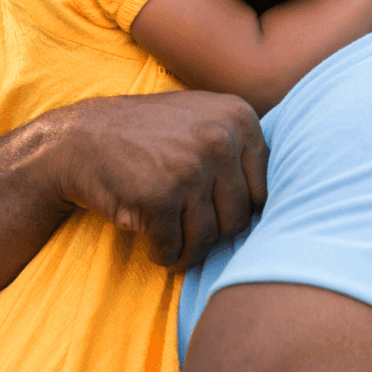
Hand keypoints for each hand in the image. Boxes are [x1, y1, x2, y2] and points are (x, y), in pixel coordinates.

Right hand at [36, 92, 267, 270]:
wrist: (80, 139)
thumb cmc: (149, 137)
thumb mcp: (204, 120)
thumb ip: (243, 149)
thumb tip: (291, 201)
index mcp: (240, 117)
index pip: (264, 190)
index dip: (240, 211)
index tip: (214, 212)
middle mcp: (220, 138)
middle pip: (239, 218)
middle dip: (213, 233)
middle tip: (188, 231)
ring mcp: (191, 166)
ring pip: (209, 238)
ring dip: (189, 250)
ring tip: (172, 241)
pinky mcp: (160, 195)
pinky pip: (174, 246)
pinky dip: (164, 254)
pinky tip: (152, 242)